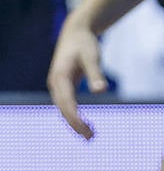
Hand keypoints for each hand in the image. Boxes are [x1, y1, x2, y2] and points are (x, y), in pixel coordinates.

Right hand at [47, 19, 107, 139]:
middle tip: (91, 137)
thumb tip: (101, 90)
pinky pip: (66, 103)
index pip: (67, 104)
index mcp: (60, 78)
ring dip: (74, 121)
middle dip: (75, 124)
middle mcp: (55, 84)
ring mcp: (57, 85)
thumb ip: (96, 73)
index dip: (76, 119)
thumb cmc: (85, 44)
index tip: (87, 130)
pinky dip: (73, 114)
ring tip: (89, 134)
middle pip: (63, 109)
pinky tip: (83, 122)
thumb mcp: (92, 56)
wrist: (75, 33)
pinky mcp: (63, 85)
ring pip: (63, 108)